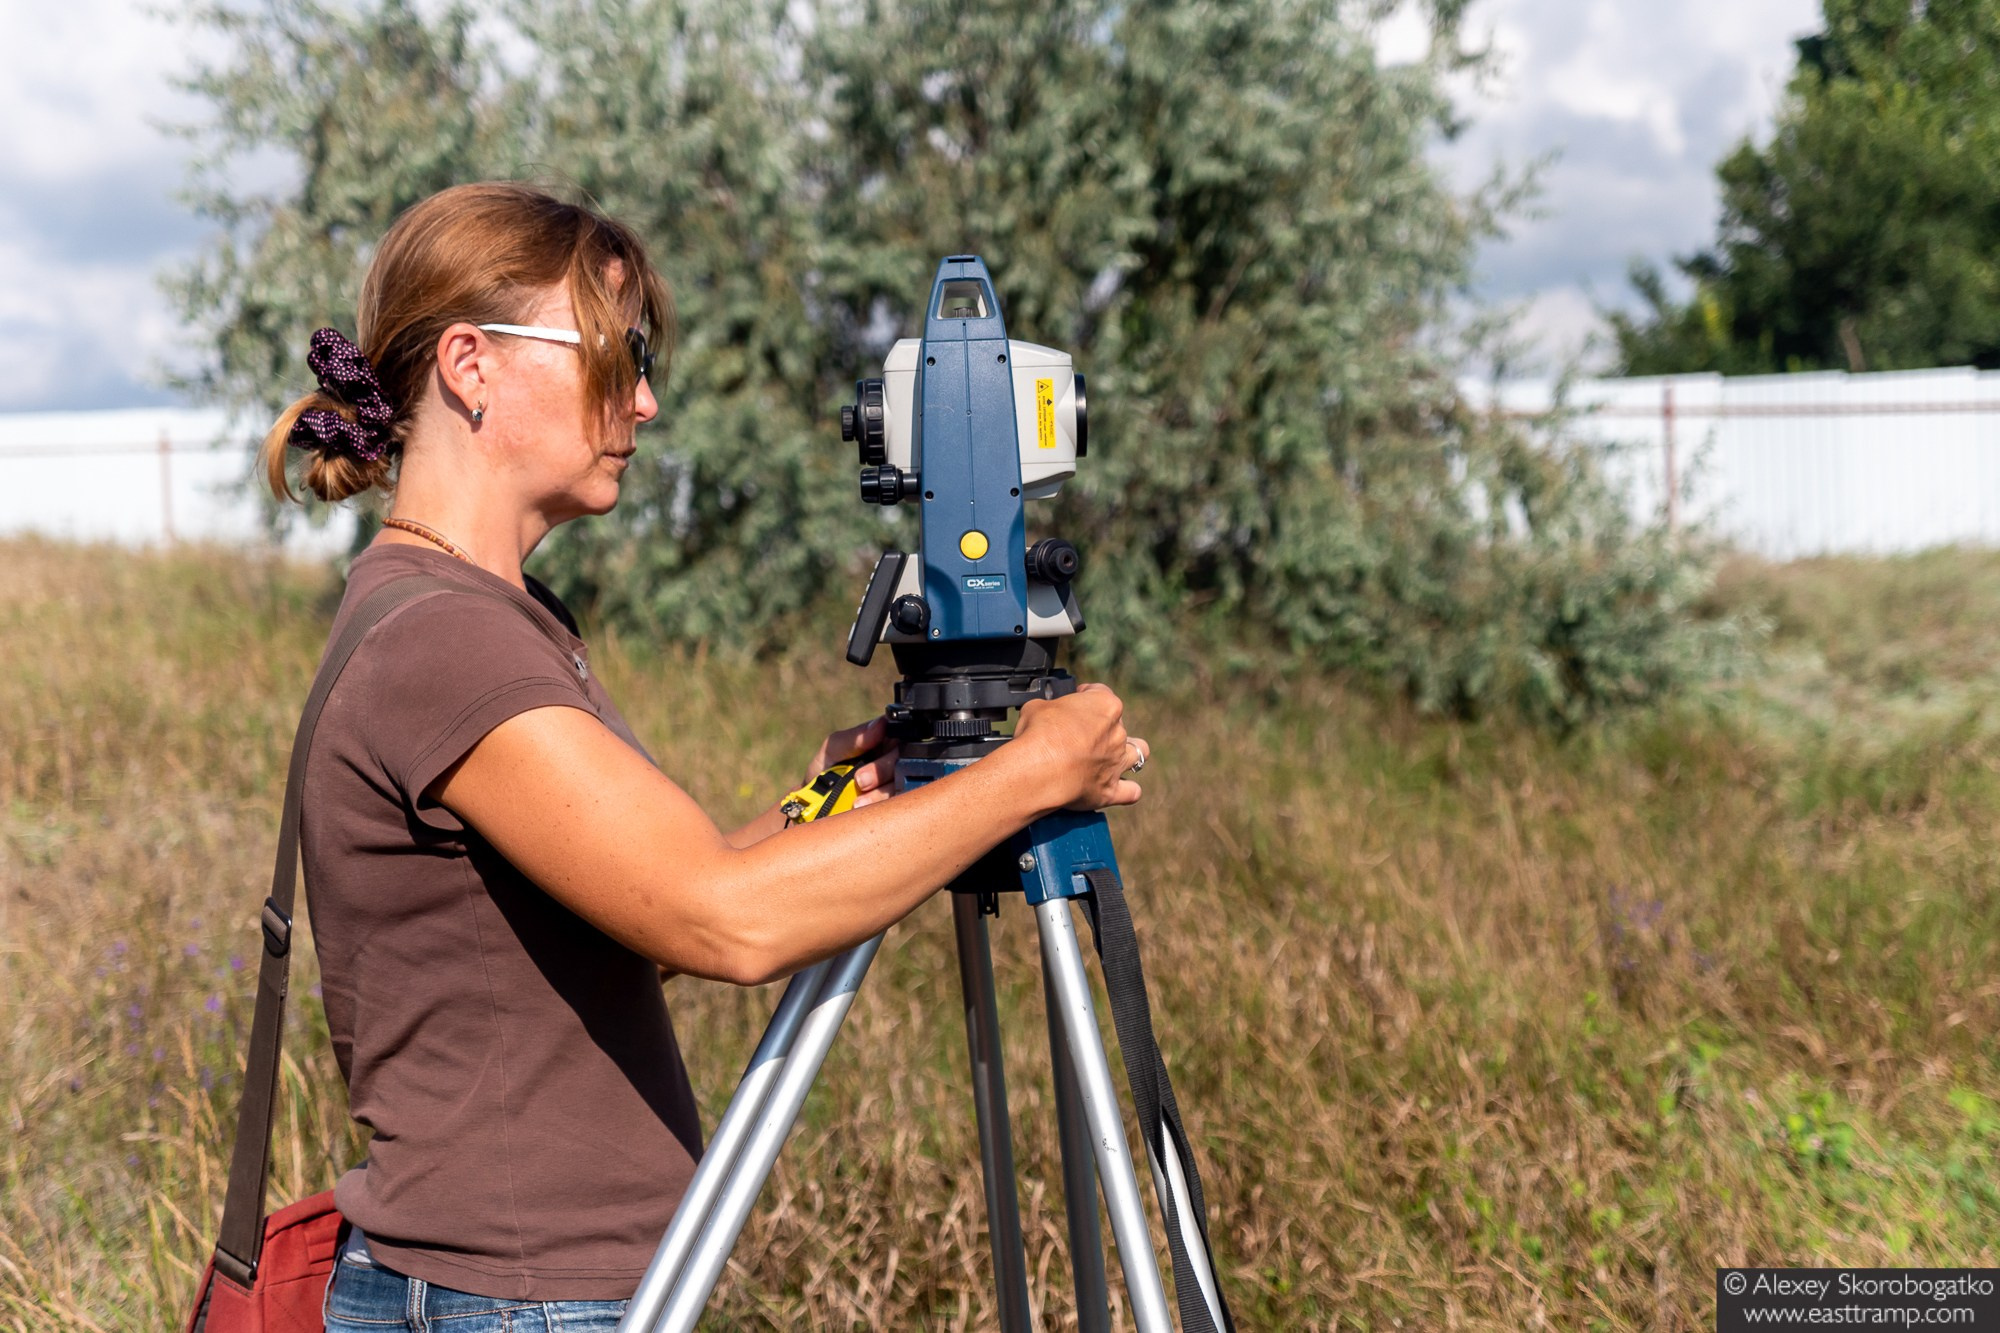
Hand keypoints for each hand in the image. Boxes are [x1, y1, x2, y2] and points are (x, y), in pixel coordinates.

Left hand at [806, 715, 899, 808]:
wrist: (816, 805)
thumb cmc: (826, 770)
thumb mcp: (833, 748)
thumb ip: (855, 737)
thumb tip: (880, 724)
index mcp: (886, 737)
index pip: (902, 731)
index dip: (896, 739)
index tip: (876, 753)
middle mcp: (897, 757)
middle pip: (907, 758)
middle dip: (883, 771)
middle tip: (860, 781)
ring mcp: (899, 781)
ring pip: (905, 783)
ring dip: (881, 793)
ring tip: (857, 801)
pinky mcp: (896, 803)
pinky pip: (900, 802)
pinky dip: (881, 806)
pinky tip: (863, 808)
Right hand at [1011, 682, 1147, 812]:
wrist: (1037, 770)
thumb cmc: (1038, 734)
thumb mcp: (1037, 706)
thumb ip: (1049, 707)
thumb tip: (1045, 712)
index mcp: (1104, 705)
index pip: (1099, 693)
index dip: (1084, 696)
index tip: (1073, 702)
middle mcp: (1117, 732)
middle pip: (1116, 723)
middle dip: (1100, 727)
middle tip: (1077, 734)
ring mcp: (1117, 762)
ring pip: (1138, 753)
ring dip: (1127, 753)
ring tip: (1108, 757)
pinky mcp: (1111, 789)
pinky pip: (1131, 792)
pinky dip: (1126, 790)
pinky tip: (1115, 788)